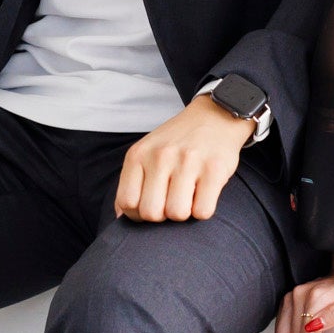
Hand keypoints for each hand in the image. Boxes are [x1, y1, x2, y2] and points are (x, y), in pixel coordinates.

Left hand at [114, 96, 254, 223]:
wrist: (214, 116)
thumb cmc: (177, 143)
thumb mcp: (146, 153)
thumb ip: (131, 182)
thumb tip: (119, 216)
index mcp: (138, 154)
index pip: (127, 203)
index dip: (138, 214)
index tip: (152, 205)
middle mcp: (160, 156)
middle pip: (151, 213)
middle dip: (162, 216)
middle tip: (171, 201)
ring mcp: (188, 162)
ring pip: (177, 214)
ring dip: (184, 213)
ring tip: (188, 197)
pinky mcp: (214, 169)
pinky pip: (202, 212)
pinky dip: (203, 210)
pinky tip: (203, 194)